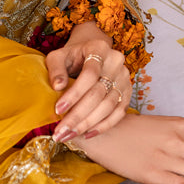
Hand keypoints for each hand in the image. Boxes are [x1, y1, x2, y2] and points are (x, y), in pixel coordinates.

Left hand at [45, 21, 129, 140]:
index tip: (57, 110)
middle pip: (99, 93)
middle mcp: (116, 62)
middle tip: (60, 131)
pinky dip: (103, 126)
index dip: (74, 94)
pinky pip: (118, 113)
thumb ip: (56, 69)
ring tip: (69, 135)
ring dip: (88, 124)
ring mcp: (124, 78)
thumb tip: (57, 87)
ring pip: (109, 106)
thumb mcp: (58, 56)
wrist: (90, 53)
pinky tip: (87, 134)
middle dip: (78, 115)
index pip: (89, 74)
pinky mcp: (127, 92)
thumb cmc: (72, 56)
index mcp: (99, 49)